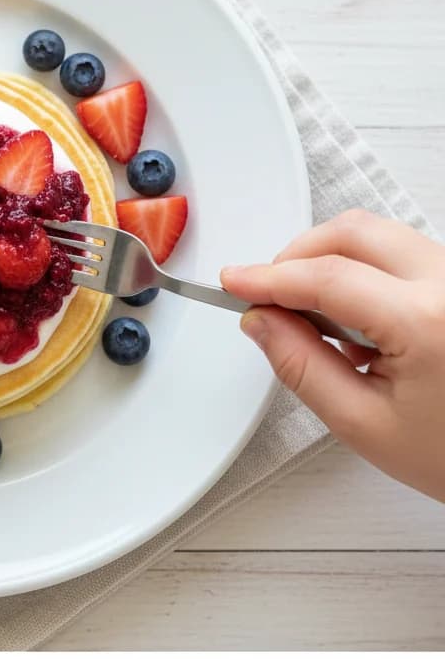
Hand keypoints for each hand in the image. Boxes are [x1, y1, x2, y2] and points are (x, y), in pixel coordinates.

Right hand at [221, 209, 444, 502]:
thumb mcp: (365, 425)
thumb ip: (302, 367)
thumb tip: (261, 322)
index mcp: (428, 322)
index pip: (326, 277)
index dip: (268, 277)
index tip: (233, 282)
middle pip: (353, 233)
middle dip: (297, 255)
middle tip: (268, 294)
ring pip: (378, 236)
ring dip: (331, 261)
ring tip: (317, 318)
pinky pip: (403, 252)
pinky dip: (364, 270)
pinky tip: (357, 320)